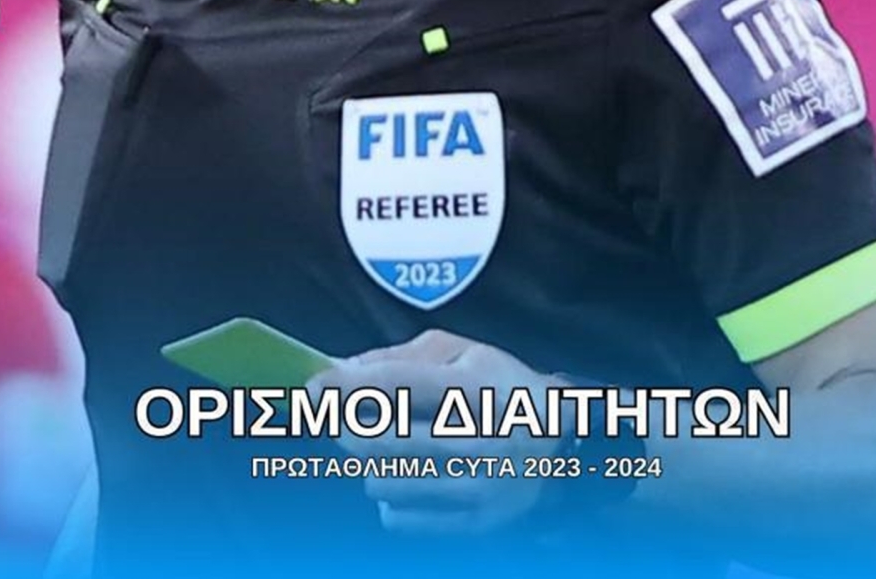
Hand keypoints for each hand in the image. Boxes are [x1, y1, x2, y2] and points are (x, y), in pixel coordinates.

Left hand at [308, 330, 569, 534]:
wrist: (561, 440)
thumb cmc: (499, 387)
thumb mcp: (462, 352)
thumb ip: (398, 358)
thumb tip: (340, 373)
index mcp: (475, 389)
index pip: (395, 386)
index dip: (344, 387)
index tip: (314, 388)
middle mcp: (479, 440)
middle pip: (380, 440)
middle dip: (345, 428)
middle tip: (338, 420)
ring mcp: (479, 487)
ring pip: (382, 482)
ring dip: (370, 465)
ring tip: (387, 450)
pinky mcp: (478, 522)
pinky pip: (400, 519)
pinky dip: (391, 500)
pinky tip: (406, 479)